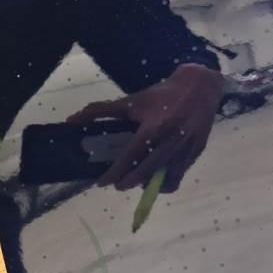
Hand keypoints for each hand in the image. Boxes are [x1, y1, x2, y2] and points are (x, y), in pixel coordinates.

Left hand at [67, 64, 223, 190]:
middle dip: (128, 183)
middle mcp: (171, 140)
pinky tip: (155, 177)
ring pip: (165, 179)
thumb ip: (100, 111)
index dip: (114, 172)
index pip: (130, 156)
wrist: (200, 87)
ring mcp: (186, 149)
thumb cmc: (162, 95)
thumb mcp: (131, 101)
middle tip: (117, 185)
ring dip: (147, 185)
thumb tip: (72, 120)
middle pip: (146, 172)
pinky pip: (178, 176)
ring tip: (137, 180)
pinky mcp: (196, 153)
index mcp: (154, 127)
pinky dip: (165, 182)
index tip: (101, 183)